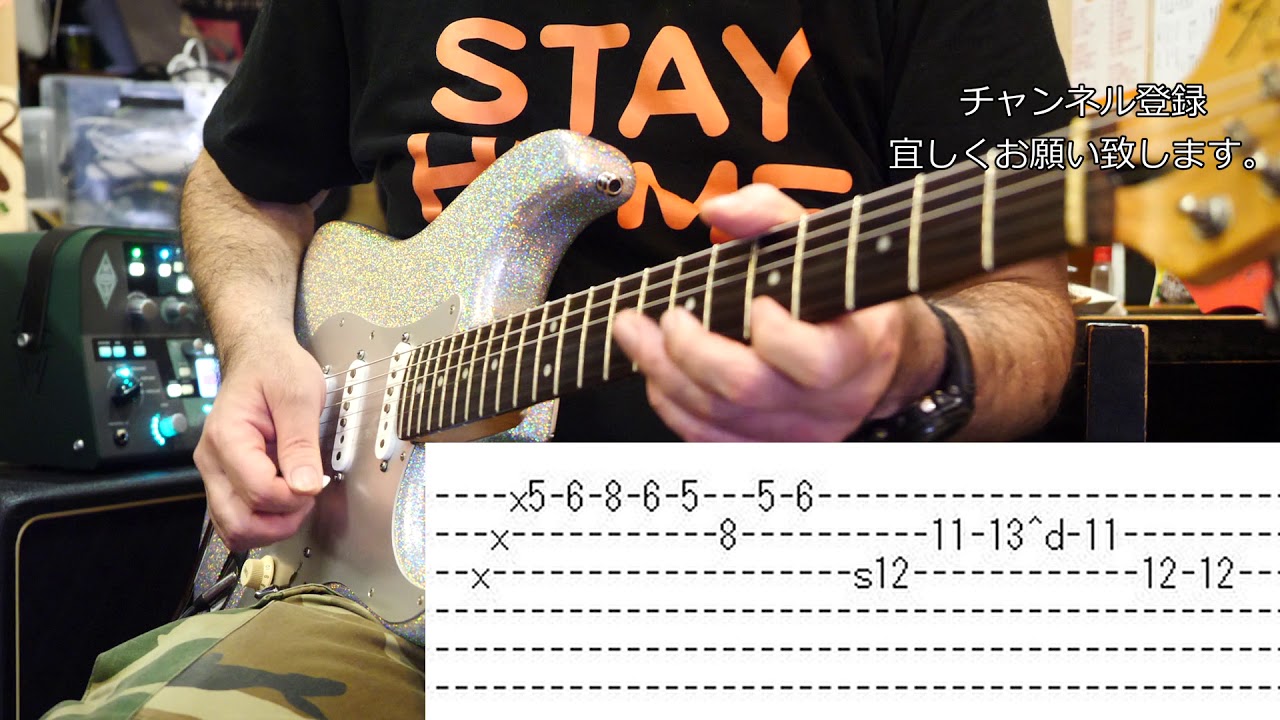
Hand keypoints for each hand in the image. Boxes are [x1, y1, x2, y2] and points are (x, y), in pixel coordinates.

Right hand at [194, 335, 326, 551]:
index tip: (316, 481)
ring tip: (296, 499)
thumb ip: (301, 443)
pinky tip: (283, 501)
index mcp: (227, 438)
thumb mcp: (299, 397)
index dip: (294, 497)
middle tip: (307, 496)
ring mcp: (215, 473)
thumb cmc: (276, 368)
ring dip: (270, 527)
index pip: (258, 492)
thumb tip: (305, 487)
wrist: (259, 355)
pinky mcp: (224, 479)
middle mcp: (212, 460)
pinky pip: (236, 517)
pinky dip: (261, 521)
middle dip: (281, 521)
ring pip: (233, 528)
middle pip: (239, 522)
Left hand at [611, 184, 945, 441]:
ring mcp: (799, 432)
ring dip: (663, 372)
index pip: (817, 362)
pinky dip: (670, 402)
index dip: (778, 336)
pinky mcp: (769, 446)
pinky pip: (707, 439)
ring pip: (717, 417)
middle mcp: (833, 401)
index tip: (756, 302)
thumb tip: (718, 211)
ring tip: (635, 331)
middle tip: (669, 315)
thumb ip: (769, 215)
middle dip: (691, 350)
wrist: (867, 347)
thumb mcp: (815, 239)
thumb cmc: (835, 286)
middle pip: (748, 391)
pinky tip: (654, 369)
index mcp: (859, 348)